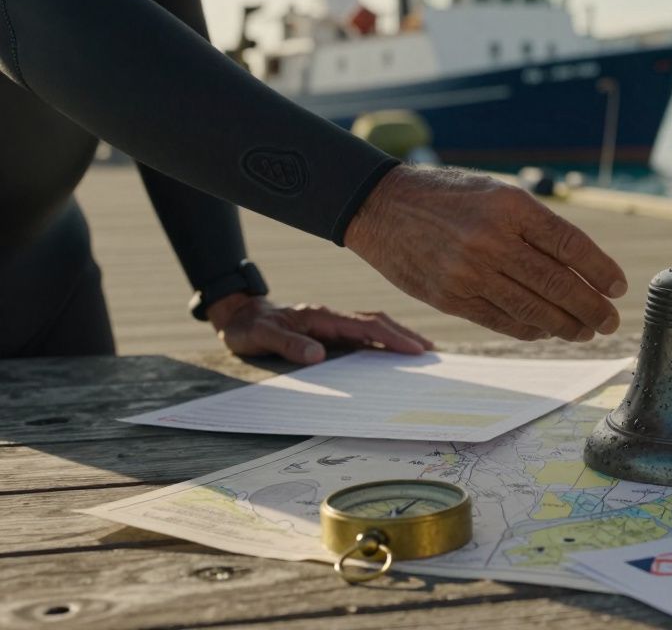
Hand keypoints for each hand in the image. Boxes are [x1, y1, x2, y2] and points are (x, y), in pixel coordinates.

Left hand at [207, 293, 432, 363]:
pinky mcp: (330, 331)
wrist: (240, 317)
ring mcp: (333, 324)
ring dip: (397, 336)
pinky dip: (382, 341)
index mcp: (323, 317)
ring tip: (420, 349)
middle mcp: (333, 317)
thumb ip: (289, 345)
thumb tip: (319, 356)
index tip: (416, 349)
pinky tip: (392, 352)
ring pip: (373, 327)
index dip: (392, 337)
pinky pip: (362, 335)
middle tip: (431, 350)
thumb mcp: (262, 337)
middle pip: (377, 322)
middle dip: (404, 335)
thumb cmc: (250, 328)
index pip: (366, 326)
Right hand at [344, 166, 627, 341]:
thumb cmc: (449, 196)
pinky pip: (501, 320)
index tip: (618, 287)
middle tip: (610, 321)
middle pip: (556, 282)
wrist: (382, 206)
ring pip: (532, 308)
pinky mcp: (451, 297)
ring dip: (565, 325)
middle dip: (591, 307)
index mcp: (510, 205)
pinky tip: (546, 330)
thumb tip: (582, 265)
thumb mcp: (496, 191)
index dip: (599, 270)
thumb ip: (534, 224)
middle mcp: (491, 238)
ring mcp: (469, 271)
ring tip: (585, 331)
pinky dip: (529, 329)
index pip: (569, 244)